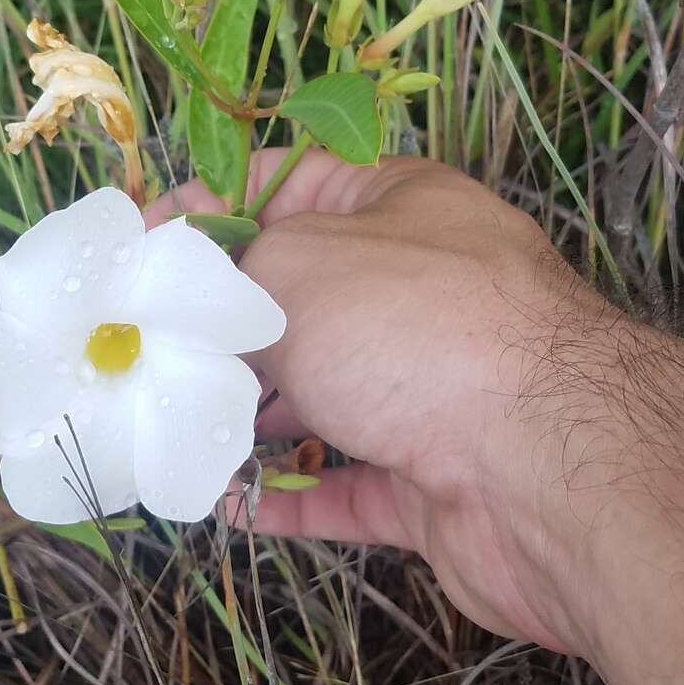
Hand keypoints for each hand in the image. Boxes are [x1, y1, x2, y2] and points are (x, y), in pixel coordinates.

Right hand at [148, 148, 630, 650]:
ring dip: (248, 415)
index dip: (213, 206)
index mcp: (405, 206)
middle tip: (136, 348)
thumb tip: (191, 302)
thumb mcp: (297, 264)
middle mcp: (425, 291)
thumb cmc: (417, 330)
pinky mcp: (436, 482)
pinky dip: (286, 494)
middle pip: (304, 299)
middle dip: (223, 325)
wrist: (547, 467)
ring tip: (164, 423)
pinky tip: (223, 501)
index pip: (294, 183)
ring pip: (323, 397)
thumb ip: (229, 274)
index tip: (141, 247)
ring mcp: (435, 391)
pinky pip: (345, 485)